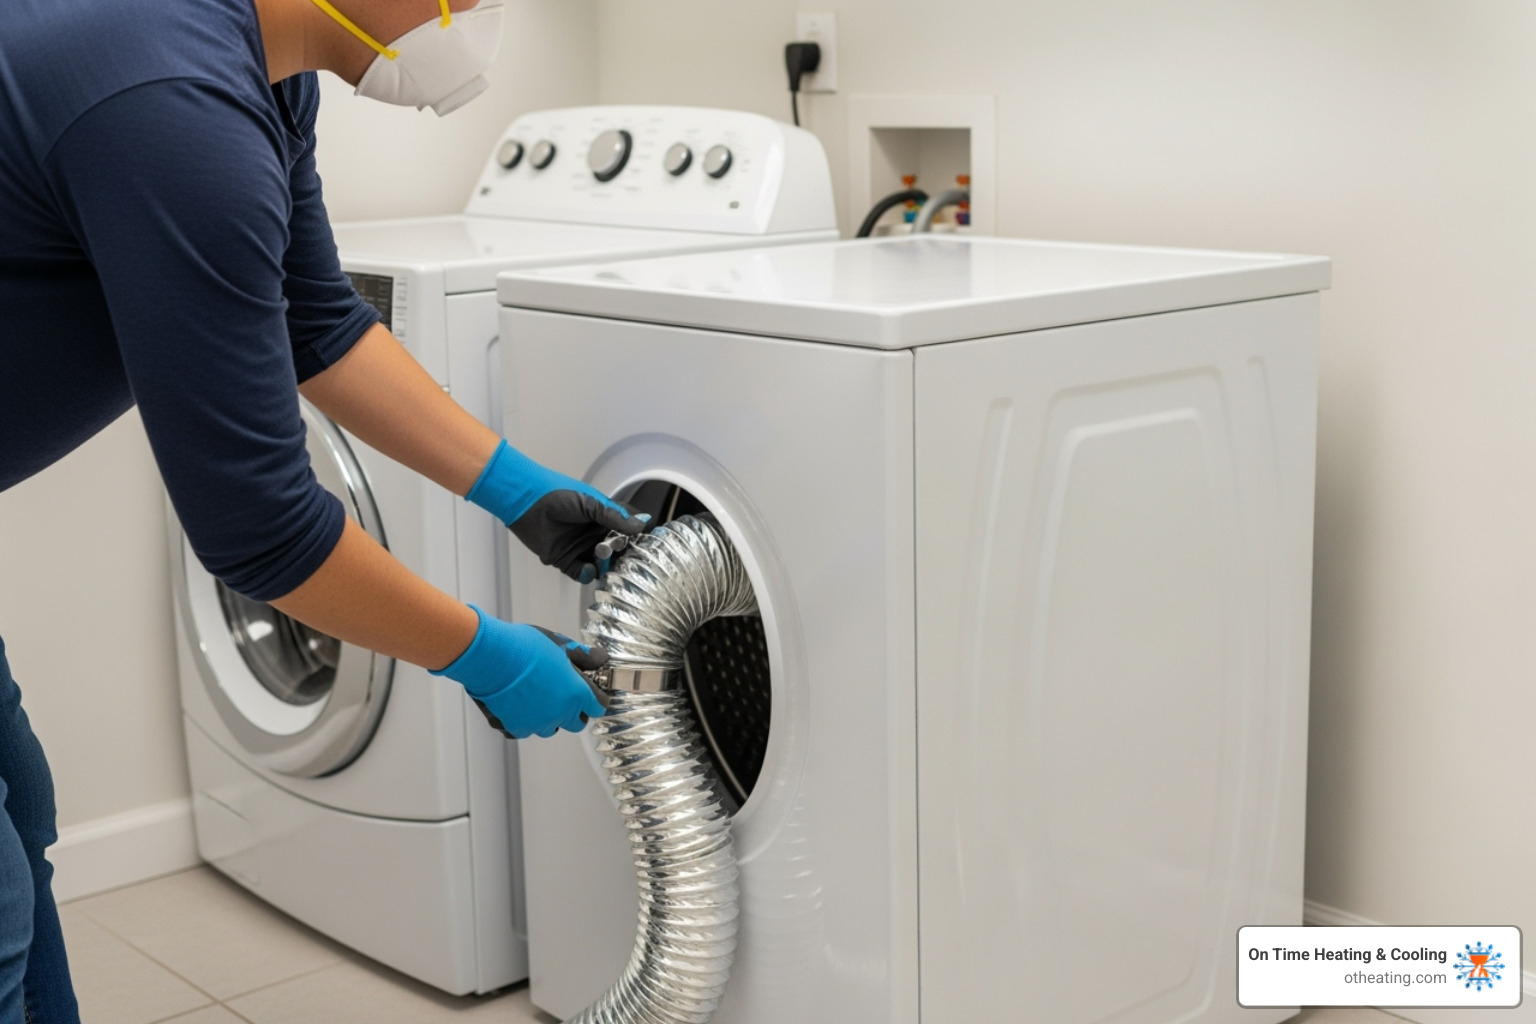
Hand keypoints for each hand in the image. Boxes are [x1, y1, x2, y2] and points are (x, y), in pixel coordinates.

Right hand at [431, 605, 608, 738]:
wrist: (489, 656)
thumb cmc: (524, 647)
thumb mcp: (561, 645)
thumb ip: (585, 656)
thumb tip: (600, 659)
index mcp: (576, 694)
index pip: (599, 707)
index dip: (595, 699)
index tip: (590, 693)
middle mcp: (559, 714)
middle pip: (576, 723)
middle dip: (574, 711)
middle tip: (562, 693)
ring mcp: (536, 724)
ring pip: (550, 728)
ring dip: (548, 717)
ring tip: (536, 695)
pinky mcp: (514, 728)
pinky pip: (524, 730)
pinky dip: (523, 720)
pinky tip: (517, 702)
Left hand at [466, 440, 647, 582]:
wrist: (525, 501)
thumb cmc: (556, 493)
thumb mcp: (591, 503)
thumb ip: (615, 517)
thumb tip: (642, 524)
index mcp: (603, 518)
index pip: (626, 531)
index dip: (635, 539)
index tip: (644, 547)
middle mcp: (593, 534)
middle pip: (616, 552)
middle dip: (622, 558)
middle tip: (624, 559)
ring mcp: (580, 548)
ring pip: (600, 565)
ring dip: (605, 568)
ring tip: (605, 565)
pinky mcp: (564, 560)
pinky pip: (580, 573)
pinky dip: (586, 574)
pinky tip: (588, 569)